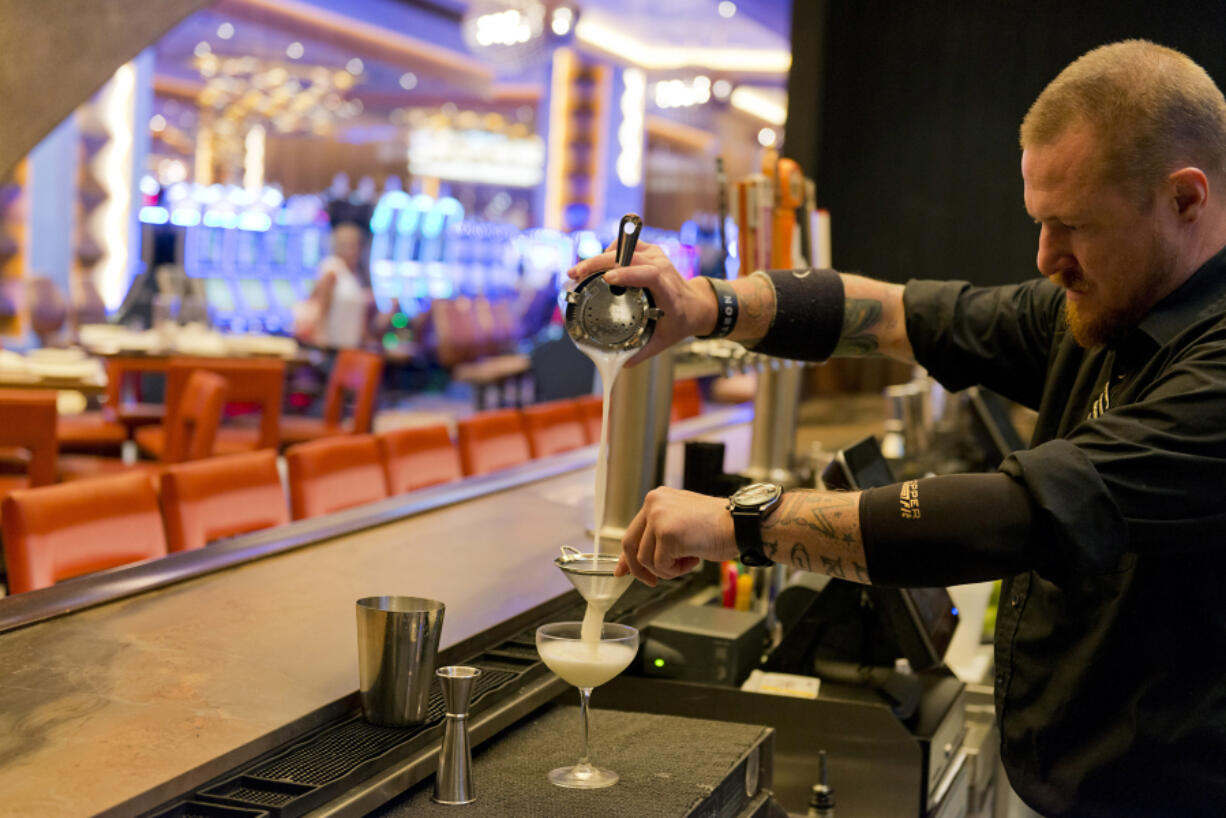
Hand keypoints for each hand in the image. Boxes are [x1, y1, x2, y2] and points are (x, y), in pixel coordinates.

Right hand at [566, 242, 716, 365]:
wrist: (696, 304)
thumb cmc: (680, 321)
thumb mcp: (664, 340)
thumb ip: (642, 352)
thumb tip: (619, 364)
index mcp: (667, 290)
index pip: (650, 274)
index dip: (628, 274)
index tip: (607, 280)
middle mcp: (662, 268)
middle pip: (630, 256)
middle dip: (599, 263)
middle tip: (576, 274)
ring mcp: (656, 257)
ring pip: (624, 248)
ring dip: (599, 257)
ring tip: (580, 271)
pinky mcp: (650, 251)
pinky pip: (625, 246)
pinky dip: (608, 253)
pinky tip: (595, 266)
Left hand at [615, 487, 736, 584]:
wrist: (741, 524)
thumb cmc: (717, 526)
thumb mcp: (680, 526)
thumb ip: (656, 538)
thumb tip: (632, 562)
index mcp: (656, 498)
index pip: (632, 531)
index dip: (627, 556)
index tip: (622, 571)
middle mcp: (653, 503)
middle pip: (630, 545)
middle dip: (639, 569)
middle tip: (651, 581)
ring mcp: (659, 517)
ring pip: (646, 559)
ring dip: (667, 569)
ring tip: (688, 559)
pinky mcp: (666, 534)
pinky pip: (660, 565)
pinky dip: (676, 570)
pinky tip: (693, 558)